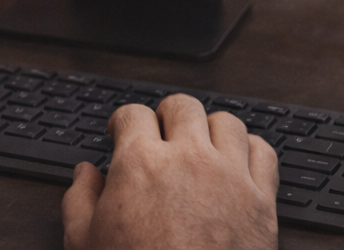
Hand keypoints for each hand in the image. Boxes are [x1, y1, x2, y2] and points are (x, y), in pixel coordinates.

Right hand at [61, 93, 278, 249]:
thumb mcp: (84, 241)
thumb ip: (79, 199)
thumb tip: (86, 174)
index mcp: (141, 164)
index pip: (133, 113)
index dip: (123, 122)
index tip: (123, 132)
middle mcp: (188, 160)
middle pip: (183, 106)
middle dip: (167, 116)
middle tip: (162, 135)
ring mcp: (230, 178)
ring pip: (227, 122)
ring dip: (210, 130)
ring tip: (201, 147)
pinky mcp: (262, 203)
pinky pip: (264, 153)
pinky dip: (250, 152)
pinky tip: (237, 164)